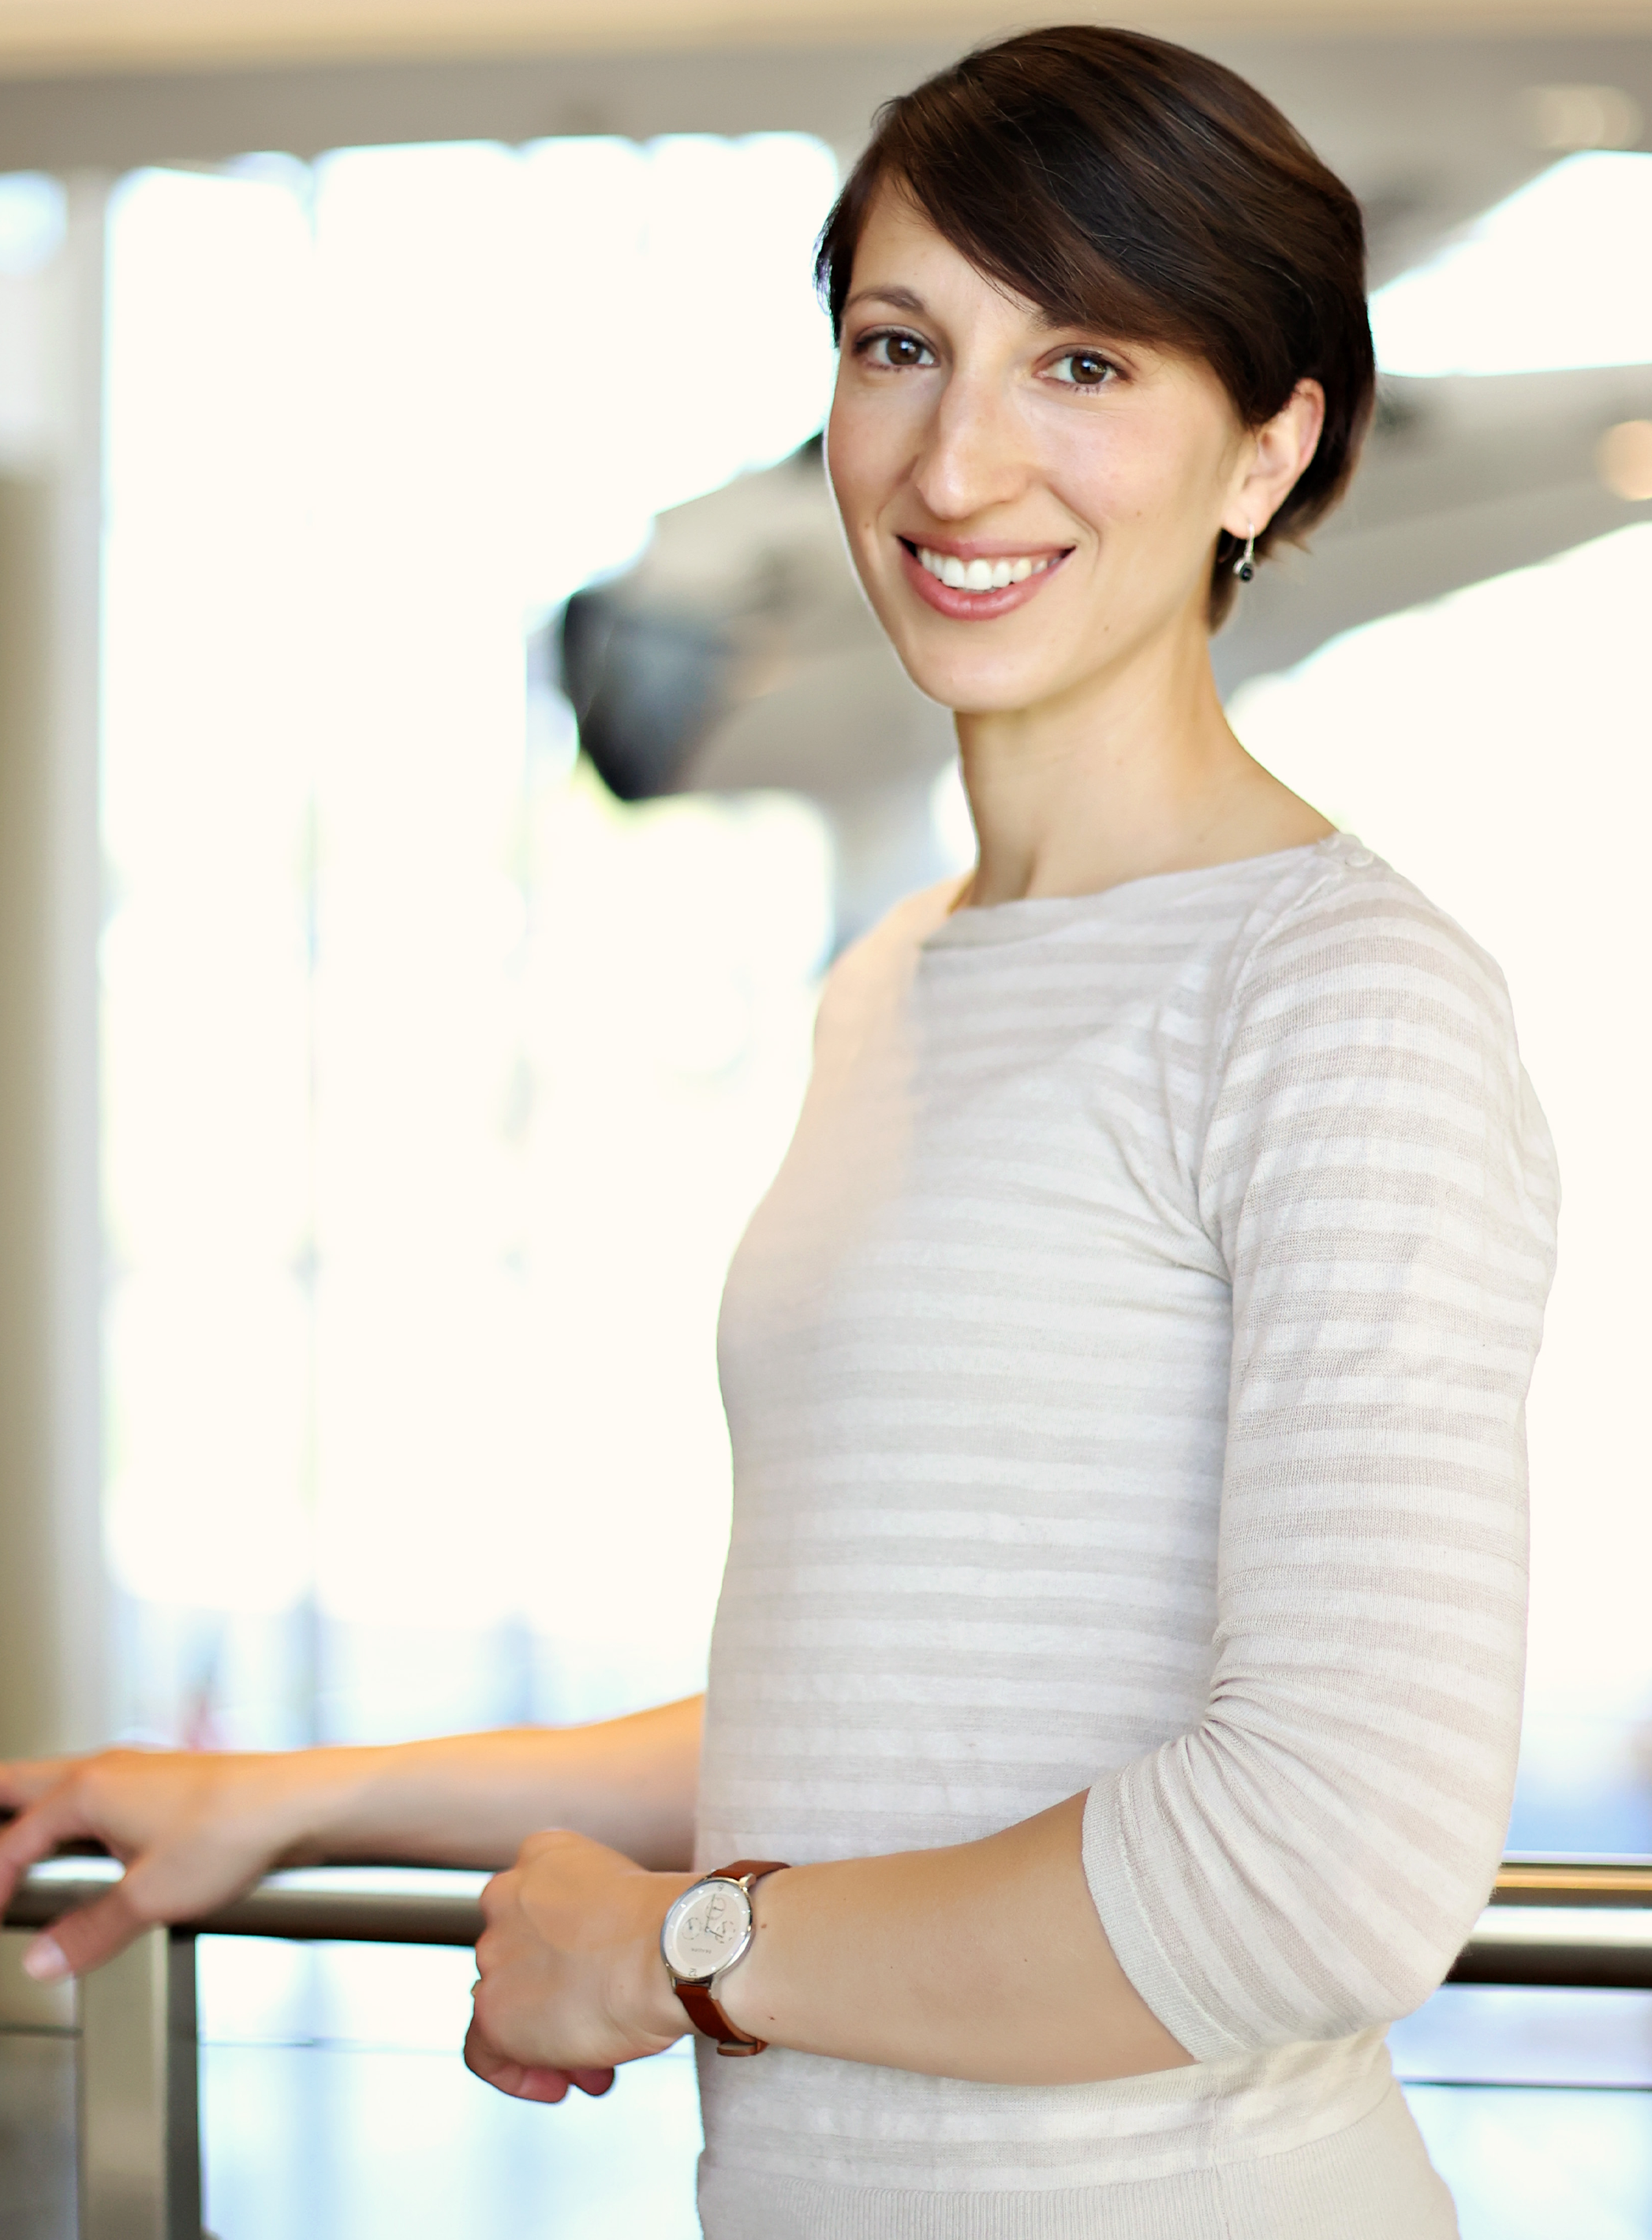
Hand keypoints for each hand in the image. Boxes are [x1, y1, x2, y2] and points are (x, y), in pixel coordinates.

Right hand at [0, 1747, 320, 1979]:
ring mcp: (137, 1771)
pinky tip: (85, 1838)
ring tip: (16, 1838)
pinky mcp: (164, 1783)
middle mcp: (107, 1770)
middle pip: (22, 1784)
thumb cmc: (233, 1830)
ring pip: (59, 1783)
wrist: (296, 1803)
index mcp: (87, 1791)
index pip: (13, 1842)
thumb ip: (89, 1931)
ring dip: (30, 1810)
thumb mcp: (148, 1898)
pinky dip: (69, 1812)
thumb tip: (45, 1958)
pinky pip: (96, 1791)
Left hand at [465, 1829, 691, 2104]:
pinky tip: (557, 2084)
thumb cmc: (669, 1925)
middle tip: (597, 2028)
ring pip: (507, 2007)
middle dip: (559, 2001)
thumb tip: (604, 1967)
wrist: (668, 1952)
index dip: (562, 1955)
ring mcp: (494, 1952)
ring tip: (595, 2065)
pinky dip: (516, 2074)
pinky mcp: (493, 2009)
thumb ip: (594, 1919)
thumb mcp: (626, 1894)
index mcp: (543, 1855)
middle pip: (520, 1963)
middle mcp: (506, 1896)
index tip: (590, 1979)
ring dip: (548, 2040)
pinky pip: (483, 2053)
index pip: (534, 1909)